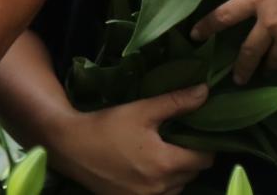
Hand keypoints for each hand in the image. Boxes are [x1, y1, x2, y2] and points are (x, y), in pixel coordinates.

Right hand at [48, 86, 213, 194]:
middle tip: (177, 138)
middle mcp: (160, 188)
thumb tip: (205, 91)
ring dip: (175, 173)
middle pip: (191, 174)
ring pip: (176, 187)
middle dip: (189, 157)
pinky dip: (159, 184)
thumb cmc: (107, 125)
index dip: (205, 145)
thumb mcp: (142, 110)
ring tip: (161, 152)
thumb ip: (176, 102)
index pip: (205, 160)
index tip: (195, 132)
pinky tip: (146, 167)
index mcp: (166, 164)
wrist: (71, 146)